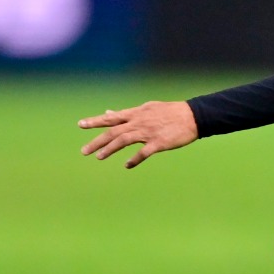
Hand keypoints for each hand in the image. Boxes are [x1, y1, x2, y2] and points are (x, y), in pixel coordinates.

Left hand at [78, 100, 197, 168]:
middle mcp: (139, 122)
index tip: (81, 124)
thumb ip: (127, 113)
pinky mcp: (159, 142)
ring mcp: (148, 132)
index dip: (96, 120)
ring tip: (99, 156)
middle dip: (97, 141)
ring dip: (110, 149)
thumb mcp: (147, 108)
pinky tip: (127, 165)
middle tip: (84, 151)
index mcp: (136, 113)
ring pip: (124, 140)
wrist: (192, 116)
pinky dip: (134, 159)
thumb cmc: (170, 112)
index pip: (112, 118)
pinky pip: (144, 152)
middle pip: (114, 131)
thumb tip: (109, 112)